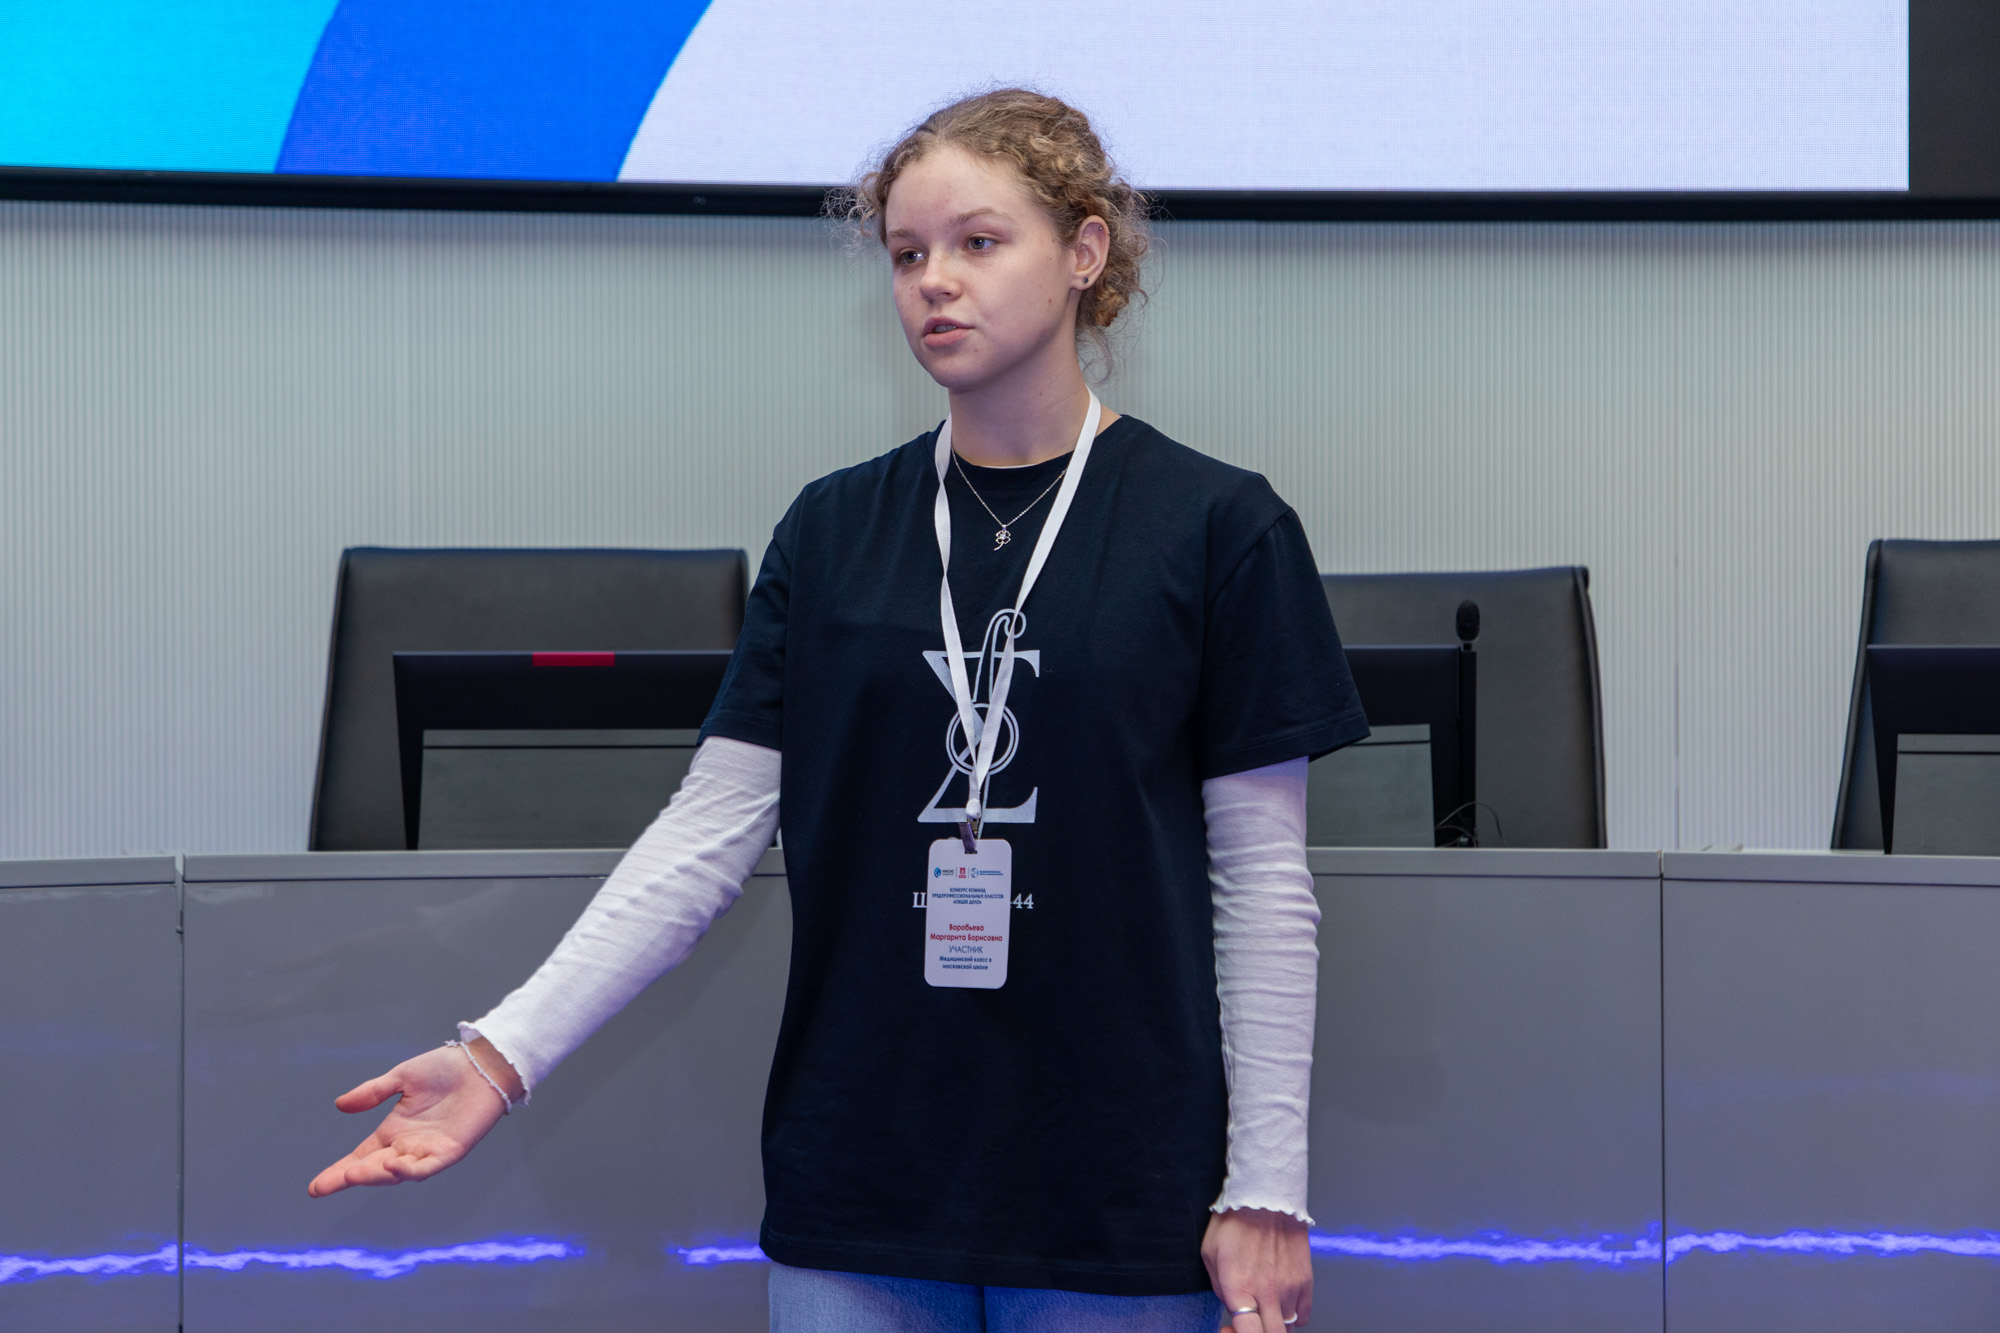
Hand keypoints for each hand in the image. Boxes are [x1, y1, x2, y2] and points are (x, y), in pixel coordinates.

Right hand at [306, 1040, 517, 1196]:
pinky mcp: (451, 1151)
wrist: (482, 1063)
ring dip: (375, 1175)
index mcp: (394, 1132)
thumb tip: (340, 1105)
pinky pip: (428, 1167)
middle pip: (374, 1169)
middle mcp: (408, 1146)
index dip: (339, 1172)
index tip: (315, 1187)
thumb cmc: (445, 1069)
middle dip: (350, 1178)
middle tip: (324, 1186)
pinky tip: (393, 1164)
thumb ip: (373, 1093)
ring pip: (398, 1172)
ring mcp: (429, 1151)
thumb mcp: (402, 1078)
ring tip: (352, 1174)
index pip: (361, 1157)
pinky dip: (410, 1170)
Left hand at [1203, 1207, 1312, 1330]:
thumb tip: (1232, 1306)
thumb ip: (1219, 1287)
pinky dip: (1293, 1316)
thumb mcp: (1210, 1253)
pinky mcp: (1306, 1280)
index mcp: (1239, 1287)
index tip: (1230, 1329)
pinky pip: (1303, 1315)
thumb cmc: (1234, 1221)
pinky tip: (1280, 1304)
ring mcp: (1290, 1288)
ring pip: (1287, 1327)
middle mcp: (1267, 1292)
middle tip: (1249, 1325)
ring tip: (1263, 1307)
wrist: (1266, 1195)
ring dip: (1273, 1323)